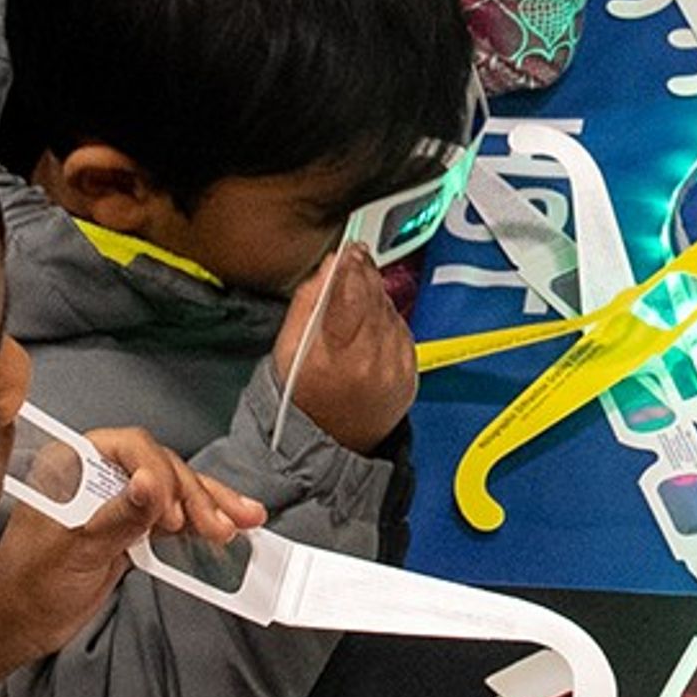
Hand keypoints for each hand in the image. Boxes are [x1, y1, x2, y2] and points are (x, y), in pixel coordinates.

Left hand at [0, 423, 262, 654]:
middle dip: (196, 496)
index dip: (159, 473)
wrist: (17, 626)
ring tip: (247, 521)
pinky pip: (176, 518)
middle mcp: (100, 474)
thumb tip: (151, 484)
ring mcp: (119, 501)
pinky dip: (203, 523)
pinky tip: (231, 527)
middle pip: (162, 469)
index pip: (130, 447)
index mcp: (74, 464)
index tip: (172, 512)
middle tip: (218, 526)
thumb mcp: (73, 551)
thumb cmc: (27, 587)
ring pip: (176, 492)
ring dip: (211, 506)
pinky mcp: (134, 528)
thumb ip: (116, 517)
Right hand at [275, 243, 416, 454]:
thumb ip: (307, 304)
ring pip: (391, 310)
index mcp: (334, 356)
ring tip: (356, 297)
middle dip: (363, 275)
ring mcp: (395, 369)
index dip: (350, 266)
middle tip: (353, 261)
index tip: (348, 251)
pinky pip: (402, 330)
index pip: (350, 294)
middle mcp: (371, 361)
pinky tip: (371, 324)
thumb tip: (327, 268)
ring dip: (376, 295)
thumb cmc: (302, 401)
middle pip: (374, 297)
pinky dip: (388, 319)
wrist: (331, 445)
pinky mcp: (410, 374)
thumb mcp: (287, 351)